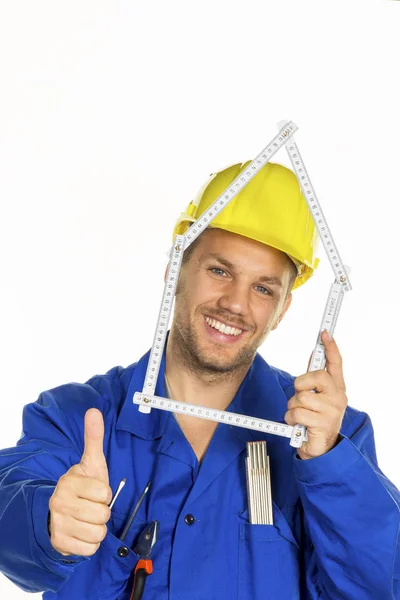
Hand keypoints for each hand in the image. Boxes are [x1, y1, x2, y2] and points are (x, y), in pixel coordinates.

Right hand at [49, 408, 111, 555]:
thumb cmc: (83, 486)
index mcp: (69, 481)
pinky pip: (90, 549)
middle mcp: (60, 502)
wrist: (60, 513)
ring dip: (97, 529)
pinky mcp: (59, 543)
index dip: (105, 494)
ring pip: (97, 533)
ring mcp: (58, 523)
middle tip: (92, 507)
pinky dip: (91, 544)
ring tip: (88, 520)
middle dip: (102, 513)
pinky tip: (82, 533)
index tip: (96, 491)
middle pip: (102, 515)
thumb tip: (94, 411)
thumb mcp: (91, 462)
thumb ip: (93, 438)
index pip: (105, 493)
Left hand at [284, 330, 347, 459]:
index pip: (336, 363)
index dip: (331, 347)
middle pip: (316, 376)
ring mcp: (332, 411)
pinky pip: (297, 413)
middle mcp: (338, 397)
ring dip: (293, 407)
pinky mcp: (323, 424)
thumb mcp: (316, 397)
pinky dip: (291, 419)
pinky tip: (298, 425)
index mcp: (337, 388)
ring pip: (301, 397)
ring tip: (299, 415)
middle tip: (300, 396)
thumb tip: (315, 355)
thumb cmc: (315, 419)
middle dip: (300, 385)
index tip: (324, 333)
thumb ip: (315, 380)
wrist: (320, 449)